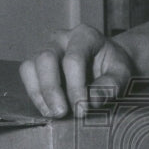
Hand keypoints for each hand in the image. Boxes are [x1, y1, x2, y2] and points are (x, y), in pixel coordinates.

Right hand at [19, 24, 134, 117]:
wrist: (106, 63)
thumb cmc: (113, 67)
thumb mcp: (122, 74)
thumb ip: (111, 85)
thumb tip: (93, 100)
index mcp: (84, 35)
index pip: (74, 60)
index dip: (76, 87)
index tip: (82, 109)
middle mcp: (61, 38)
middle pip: (46, 59)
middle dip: (52, 89)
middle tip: (62, 113)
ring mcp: (45, 48)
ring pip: (30, 66)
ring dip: (39, 93)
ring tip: (53, 114)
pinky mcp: (36, 63)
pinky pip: (27, 76)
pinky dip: (35, 95)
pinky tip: (48, 110)